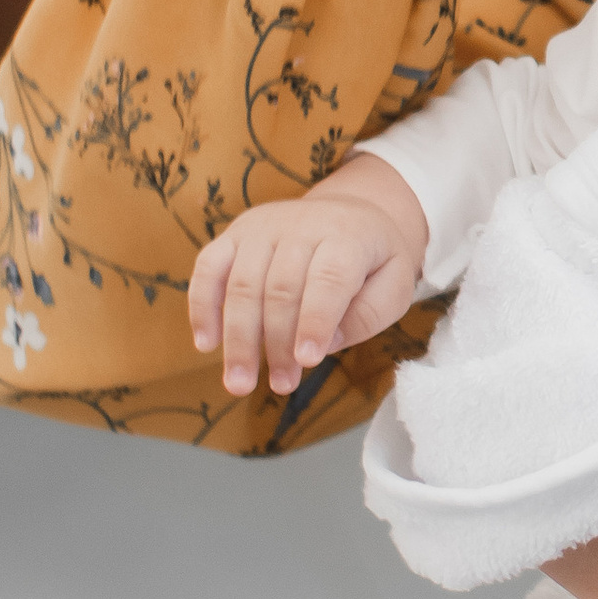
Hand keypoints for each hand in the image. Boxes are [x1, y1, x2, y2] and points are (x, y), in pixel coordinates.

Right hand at [188, 156, 430, 396]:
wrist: (353, 213)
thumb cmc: (373, 262)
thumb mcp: (395, 286)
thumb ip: (368, 314)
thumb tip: (325, 344)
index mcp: (348, 235)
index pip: (328, 279)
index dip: (315, 320)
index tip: (307, 361)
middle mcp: (301, 225)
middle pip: (280, 287)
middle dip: (277, 343)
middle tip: (280, 385)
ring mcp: (263, 226)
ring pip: (242, 283)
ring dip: (239, 338)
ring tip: (240, 382)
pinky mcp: (235, 234)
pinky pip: (209, 268)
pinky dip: (202, 306)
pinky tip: (206, 344)